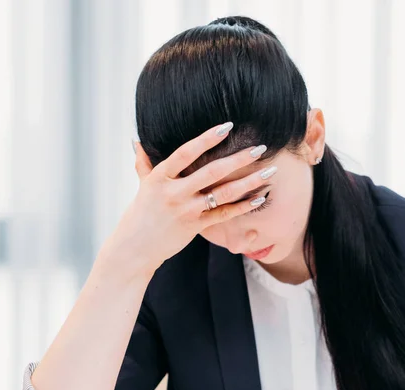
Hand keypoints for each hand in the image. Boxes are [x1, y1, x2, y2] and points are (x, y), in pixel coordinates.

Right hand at [101, 123, 273, 280]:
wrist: (134, 248)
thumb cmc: (140, 215)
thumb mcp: (142, 187)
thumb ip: (143, 163)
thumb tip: (137, 141)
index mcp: (160, 177)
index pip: (186, 152)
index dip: (206, 138)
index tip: (228, 126)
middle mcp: (174, 192)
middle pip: (211, 172)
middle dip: (238, 159)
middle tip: (260, 148)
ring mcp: (186, 210)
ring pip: (223, 194)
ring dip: (249, 182)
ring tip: (269, 172)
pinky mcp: (195, 227)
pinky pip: (224, 215)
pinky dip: (243, 207)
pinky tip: (260, 198)